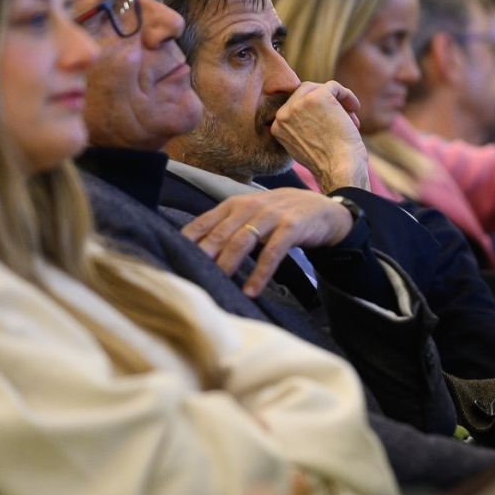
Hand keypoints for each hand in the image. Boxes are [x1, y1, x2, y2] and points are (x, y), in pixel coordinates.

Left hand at [182, 189, 354, 295]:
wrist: (324, 210)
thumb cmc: (281, 216)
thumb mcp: (251, 215)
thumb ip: (226, 227)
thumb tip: (195, 251)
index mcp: (234, 204)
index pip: (203, 222)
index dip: (187, 241)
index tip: (170, 258)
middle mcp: (250, 206)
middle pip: (219, 234)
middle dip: (203, 256)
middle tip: (188, 277)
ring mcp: (271, 215)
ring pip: (242, 241)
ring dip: (228, 265)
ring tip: (217, 285)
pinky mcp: (291, 227)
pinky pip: (272, 252)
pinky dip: (261, 272)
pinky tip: (252, 290)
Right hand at [270, 81, 369, 192]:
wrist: (339, 169)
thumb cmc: (328, 163)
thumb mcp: (302, 146)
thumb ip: (300, 128)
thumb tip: (313, 112)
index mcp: (277, 126)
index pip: (294, 105)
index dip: (315, 111)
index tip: (330, 123)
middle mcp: (283, 113)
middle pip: (305, 92)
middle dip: (327, 102)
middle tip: (343, 117)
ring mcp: (298, 103)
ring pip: (320, 88)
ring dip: (338, 101)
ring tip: (351, 118)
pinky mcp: (317, 96)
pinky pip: (334, 86)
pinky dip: (347, 95)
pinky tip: (355, 107)